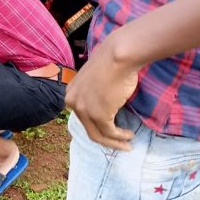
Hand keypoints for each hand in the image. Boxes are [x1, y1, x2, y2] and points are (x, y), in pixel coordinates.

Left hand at [65, 30, 138, 150]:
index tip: (109, 132)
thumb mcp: (96, 80)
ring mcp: (84, 110)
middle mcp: (73, 102)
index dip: (96, 126)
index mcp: (71, 93)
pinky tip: (129, 136)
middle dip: (105, 139)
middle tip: (120, 144)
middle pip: (88, 128)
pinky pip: (109, 132)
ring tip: (127, 144)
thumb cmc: (112, 62)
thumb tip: (105, 104)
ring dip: (114, 142)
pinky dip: (120, 137)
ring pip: (98, 135)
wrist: (118, 56)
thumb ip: (94, 93)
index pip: (82, 116)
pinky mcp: (98, 115)